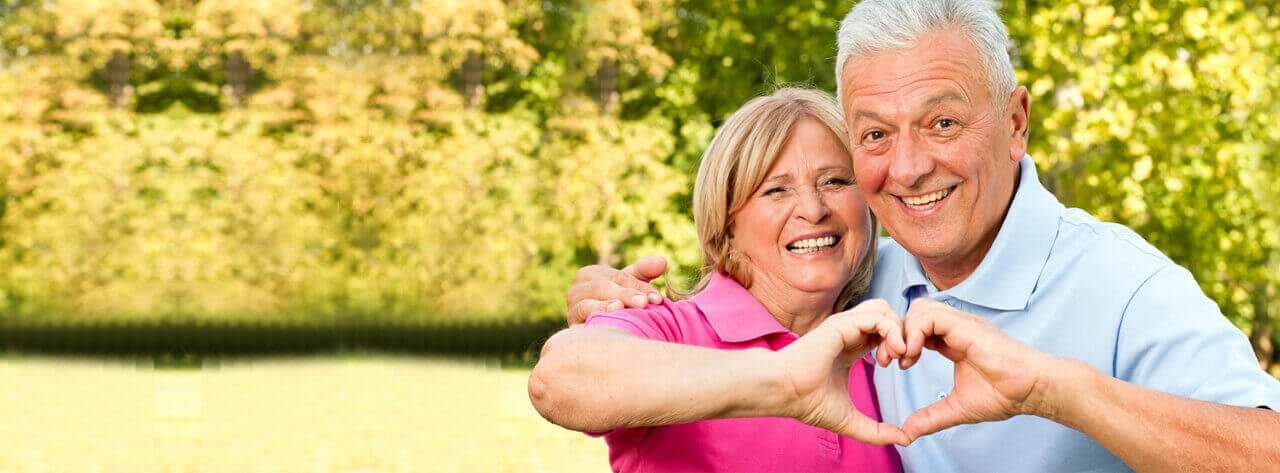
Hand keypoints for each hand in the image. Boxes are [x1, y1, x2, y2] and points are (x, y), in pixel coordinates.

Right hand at [565, 256, 667, 324]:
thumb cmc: (617, 302)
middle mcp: (576, 290)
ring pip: (587, 305)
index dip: (639, 286)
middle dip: (626, 295)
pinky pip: (580, 327)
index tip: (658, 298)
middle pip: (603, 288)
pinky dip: (591, 327)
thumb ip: (645, 272)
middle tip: (645, 303)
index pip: (618, 277)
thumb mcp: (630, 286)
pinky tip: (604, 330)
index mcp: (589, 274)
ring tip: (619, 308)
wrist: (597, 331)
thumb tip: (663, 262)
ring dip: (605, 307)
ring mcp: (571, 310)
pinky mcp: (571, 329)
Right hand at [774, 299, 909, 445]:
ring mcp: (845, 326)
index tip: (900, 367)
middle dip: (902, 334)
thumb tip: (904, 440)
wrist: (785, 393)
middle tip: (901, 360)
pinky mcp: (842, 324)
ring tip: (897, 354)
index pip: (882, 333)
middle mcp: (848, 333)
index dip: (898, 346)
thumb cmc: (807, 402)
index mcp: (850, 348)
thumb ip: (876, 431)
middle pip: (887, 316)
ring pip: (884, 309)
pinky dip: (892, 331)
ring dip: (898, 330)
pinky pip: (877, 317)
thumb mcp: (850, 420)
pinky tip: (892, 352)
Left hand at [898, 298, 1058, 441]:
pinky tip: (914, 354)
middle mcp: (955, 328)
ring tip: (904, 359)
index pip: (917, 329)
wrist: (1031, 389)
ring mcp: (960, 324)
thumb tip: (907, 433)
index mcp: (953, 341)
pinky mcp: (964, 325)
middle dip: (895, 334)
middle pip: (913, 314)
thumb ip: (931, 418)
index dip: (901, 343)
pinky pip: (928, 316)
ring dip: (903, 332)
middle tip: (890, 361)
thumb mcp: (957, 408)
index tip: (896, 366)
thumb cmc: (1005, 395)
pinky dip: (914, 332)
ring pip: (918, 309)